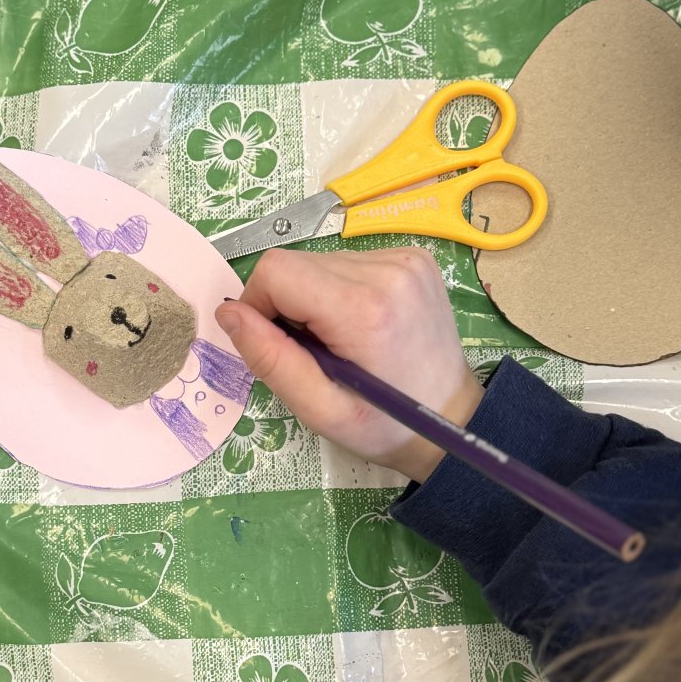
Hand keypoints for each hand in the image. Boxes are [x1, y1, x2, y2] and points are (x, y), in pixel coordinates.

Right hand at [214, 248, 482, 481]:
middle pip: (295, 264)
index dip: (258, 305)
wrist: (451, 418)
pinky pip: (348, 261)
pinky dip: (341, 291)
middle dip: (288, 306)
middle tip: (314, 351)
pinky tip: (361, 325)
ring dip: (315, 299)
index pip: (276, 271)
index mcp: (363, 308)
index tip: (276, 343)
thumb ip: (270, 359)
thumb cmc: (383, 424)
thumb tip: (229, 312)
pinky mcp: (413, 257)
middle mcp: (387, 270)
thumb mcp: (319, 410)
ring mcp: (405, 259)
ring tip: (342, 341)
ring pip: (319, 261)